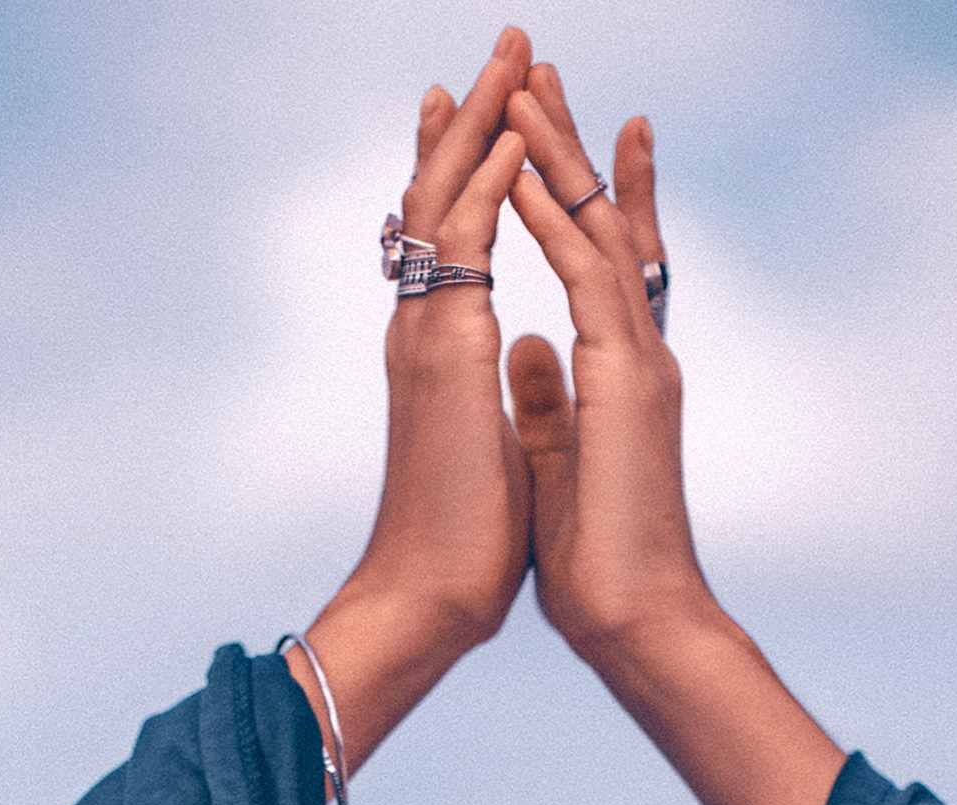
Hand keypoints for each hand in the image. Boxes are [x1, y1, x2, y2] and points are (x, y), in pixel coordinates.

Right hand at [342, 27, 534, 654]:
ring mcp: (430, 337)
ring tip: (511, 53)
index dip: (485, 168)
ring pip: (451, 202)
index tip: (502, 110)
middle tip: (507, 45)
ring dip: (484, 123)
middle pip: (450, 196)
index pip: (466, 237)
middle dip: (479, 116)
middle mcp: (431, 329)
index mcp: (449, 350)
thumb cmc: (464, 542)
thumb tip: (525, 352)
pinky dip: (490, 187)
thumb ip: (512, 389)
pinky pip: (466, 249)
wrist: (430, 597)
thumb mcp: (501, 445)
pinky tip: (513, 136)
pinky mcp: (445, 357)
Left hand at [501, 66, 716, 663]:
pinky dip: (554, 216)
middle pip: (603, 220)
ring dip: (557, 153)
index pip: (598, 260)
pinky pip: (585, 274)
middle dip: (567, 144)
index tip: (545, 135)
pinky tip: (523, 167)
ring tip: (526, 80)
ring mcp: (636, 360)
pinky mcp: (624, 381)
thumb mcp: (560, 460)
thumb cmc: (598, 560)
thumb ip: (549, 398)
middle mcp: (634, 352)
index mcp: (617, 374)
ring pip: (599, 228)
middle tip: (539, 68)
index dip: (575, 192)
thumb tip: (525, 349)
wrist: (633, 617)